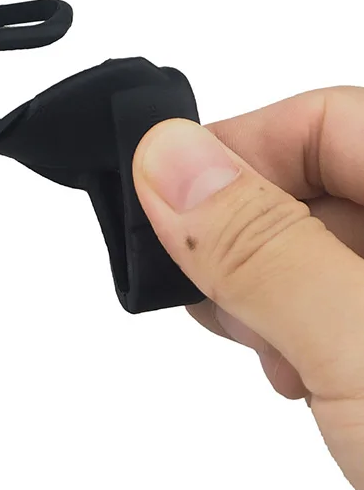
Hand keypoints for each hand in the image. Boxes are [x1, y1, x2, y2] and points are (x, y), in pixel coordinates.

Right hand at [133, 88, 363, 489]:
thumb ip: (264, 250)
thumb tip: (168, 160)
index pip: (325, 119)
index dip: (232, 153)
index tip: (160, 206)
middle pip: (317, 177)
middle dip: (241, 231)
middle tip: (205, 290)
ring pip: (315, 241)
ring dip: (261, 285)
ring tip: (260, 346)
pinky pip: (330, 295)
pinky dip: (290, 324)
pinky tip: (291, 370)